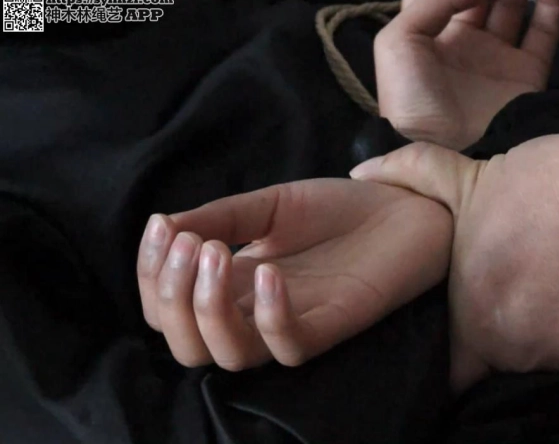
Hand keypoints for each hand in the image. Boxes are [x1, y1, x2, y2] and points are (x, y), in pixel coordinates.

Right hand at [136, 179, 451, 370]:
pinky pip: (290, 347)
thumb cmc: (341, 209)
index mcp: (233, 283)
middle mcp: (255, 311)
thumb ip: (223, 216)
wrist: (405, 207)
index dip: (152, 275)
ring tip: (217, 253)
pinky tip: (270, 271)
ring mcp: (294, 323)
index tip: (162, 227)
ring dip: (208, 308)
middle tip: (191, 245)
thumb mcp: (273, 204)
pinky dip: (271, 315)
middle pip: (188, 344)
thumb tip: (163, 225)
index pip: (168, 306)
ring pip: (230, 355)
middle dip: (172, 296)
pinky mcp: (333, 326)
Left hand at [350, 137, 558, 390]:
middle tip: (522, 288)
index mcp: (476, 323)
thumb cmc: (539, 186)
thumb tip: (358, 171)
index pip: (454, 369)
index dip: (458, 350)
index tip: (467, 327)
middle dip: (507, 332)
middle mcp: (518, 353)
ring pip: (549, 354)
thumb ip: (410, 177)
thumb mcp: (467, 178)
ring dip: (550, 329)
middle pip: (504, 359)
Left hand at [375, 0, 558, 149]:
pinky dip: (552, 3)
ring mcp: (496, 55)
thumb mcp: (398, 42)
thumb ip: (433, 0)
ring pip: (513, 2)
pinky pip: (543, 29)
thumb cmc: (411, 99)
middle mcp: (462, 39)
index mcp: (426, 32)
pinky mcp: (526, 72)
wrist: (445, 151)